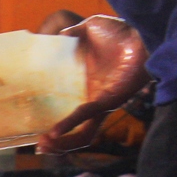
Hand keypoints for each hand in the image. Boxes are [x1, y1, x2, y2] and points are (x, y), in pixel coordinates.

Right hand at [37, 16, 150, 153]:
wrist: (140, 35)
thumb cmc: (120, 33)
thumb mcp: (89, 29)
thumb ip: (72, 33)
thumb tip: (59, 35)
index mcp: (87, 88)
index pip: (70, 114)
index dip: (56, 124)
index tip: (37, 129)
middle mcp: (94, 101)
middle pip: (77, 132)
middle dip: (57, 145)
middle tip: (39, 147)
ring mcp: (102, 104)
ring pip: (83, 134)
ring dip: (63, 145)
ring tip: (43, 146)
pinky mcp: (108, 102)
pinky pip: (86, 118)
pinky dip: (69, 126)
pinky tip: (53, 133)